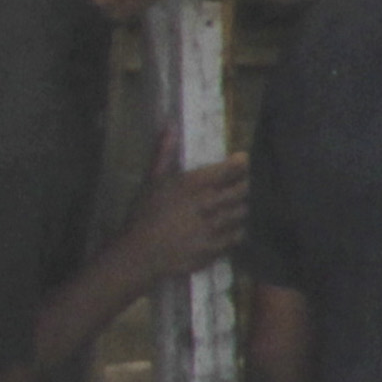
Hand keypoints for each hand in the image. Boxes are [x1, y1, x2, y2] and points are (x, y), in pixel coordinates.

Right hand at [113, 146, 249, 290]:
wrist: (138, 255)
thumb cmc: (142, 215)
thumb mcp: (150, 182)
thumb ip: (164, 154)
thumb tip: (170, 126)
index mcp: (192, 185)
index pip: (229, 169)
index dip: (240, 163)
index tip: (242, 160)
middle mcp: (207, 204)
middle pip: (241, 191)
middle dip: (243, 186)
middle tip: (239, 185)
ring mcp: (213, 228)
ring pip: (241, 212)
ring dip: (239, 208)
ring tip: (234, 206)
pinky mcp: (215, 248)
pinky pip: (236, 236)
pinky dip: (235, 231)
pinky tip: (227, 228)